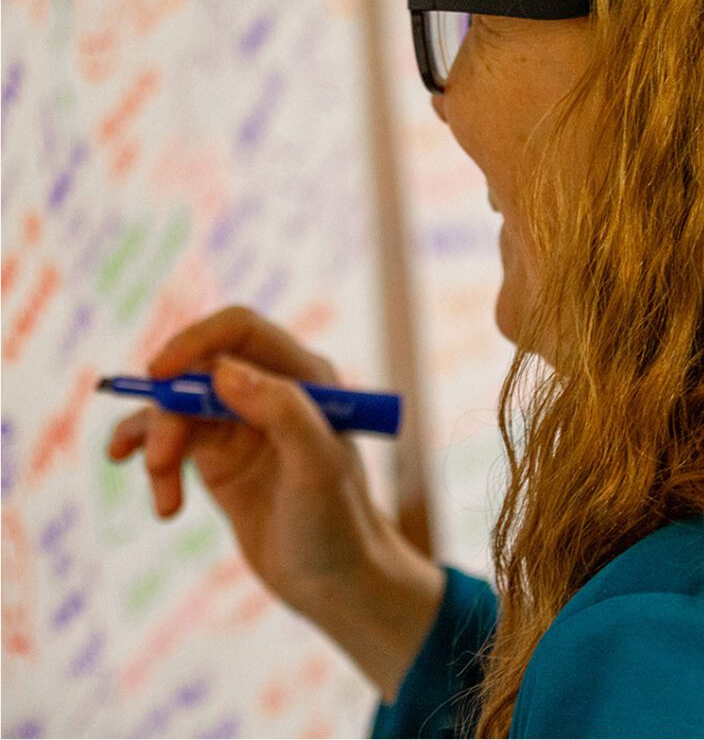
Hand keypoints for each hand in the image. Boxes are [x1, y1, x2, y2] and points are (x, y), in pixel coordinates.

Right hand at [106, 306, 389, 609]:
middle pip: (196, 372)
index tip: (158, 373)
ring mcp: (241, 423)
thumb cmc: (338, 523)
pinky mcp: (219, 458)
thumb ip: (282, 412)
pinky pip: (171, 442)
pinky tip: (160, 501)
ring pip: (176, 409)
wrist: (336, 585)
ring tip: (165, 501)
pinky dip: (154, 464)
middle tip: (159, 462)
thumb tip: (224, 373)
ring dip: (158, 447)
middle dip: (169, 412)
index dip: (195, 340)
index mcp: (303, 375)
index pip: (239, 329)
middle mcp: (269, 391)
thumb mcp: (317, 467)